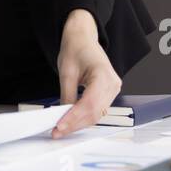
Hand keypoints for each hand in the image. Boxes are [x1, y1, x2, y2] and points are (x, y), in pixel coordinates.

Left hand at [52, 9, 120, 137]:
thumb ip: (66, 95)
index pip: (89, 103)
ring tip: (62, 128)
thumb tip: (62, 116)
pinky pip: (98, 110)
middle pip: (94, 112)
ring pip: (97, 114)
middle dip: (75, 124)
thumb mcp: (66, 71)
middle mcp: (113, 83)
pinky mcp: (110, 93)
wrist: (83, 38)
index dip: (74, 118)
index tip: (60, 126)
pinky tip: (72, 121)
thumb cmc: (76, 48)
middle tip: (57, 131)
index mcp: (103, 74)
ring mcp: (113, 89)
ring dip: (79, 123)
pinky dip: (85, 117)